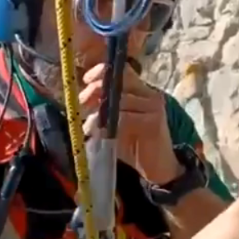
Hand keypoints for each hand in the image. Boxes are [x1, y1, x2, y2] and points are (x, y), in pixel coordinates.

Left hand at [79, 62, 182, 183]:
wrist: (156, 168)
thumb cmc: (132, 145)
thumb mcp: (114, 123)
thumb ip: (103, 108)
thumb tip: (82, 99)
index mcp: (141, 91)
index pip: (121, 69)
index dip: (101, 72)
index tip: (86, 81)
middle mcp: (150, 94)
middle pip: (119, 80)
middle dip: (96, 89)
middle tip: (83, 103)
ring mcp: (154, 107)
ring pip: (120, 99)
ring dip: (99, 112)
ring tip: (89, 126)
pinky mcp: (154, 122)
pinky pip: (125, 117)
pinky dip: (109, 124)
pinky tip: (101, 133)